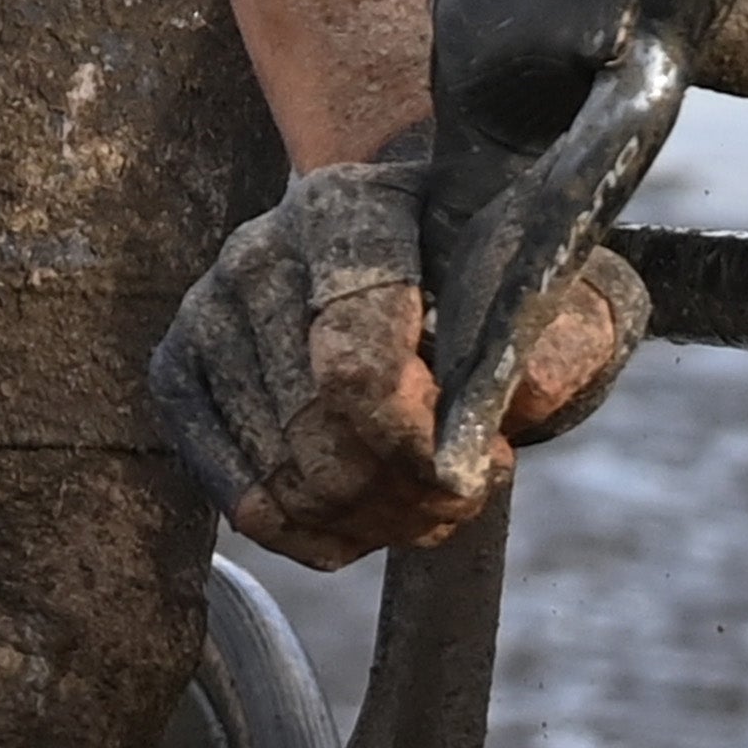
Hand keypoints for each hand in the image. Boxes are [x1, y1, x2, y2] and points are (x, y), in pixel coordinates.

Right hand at [146, 159, 649, 568]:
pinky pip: (236, 500)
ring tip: (424, 503)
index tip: (484, 465)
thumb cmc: (488, 265)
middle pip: (312, 438)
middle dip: (401, 495)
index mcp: (347, 211)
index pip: (355, 369)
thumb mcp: (560, 280)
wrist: (407, 235)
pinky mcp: (179, 373)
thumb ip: (568, 338)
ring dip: (365, 522)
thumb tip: (520, 402)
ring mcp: (205, 314)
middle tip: (463, 494)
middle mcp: (255, 254)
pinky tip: (367, 519)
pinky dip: (311, 536)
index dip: (417, 446)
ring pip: (275, 480)